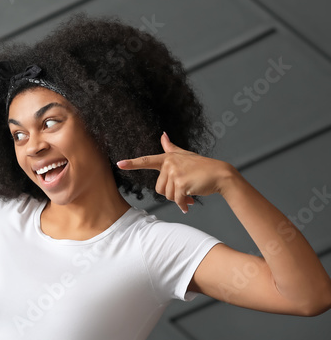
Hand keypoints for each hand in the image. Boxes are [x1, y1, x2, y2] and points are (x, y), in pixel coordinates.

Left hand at [116, 132, 234, 213]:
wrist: (220, 174)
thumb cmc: (203, 166)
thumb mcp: (185, 155)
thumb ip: (171, 148)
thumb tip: (163, 135)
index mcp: (168, 158)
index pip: (147, 160)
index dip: (132, 163)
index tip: (120, 164)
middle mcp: (169, 164)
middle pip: (159, 188)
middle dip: (171, 193)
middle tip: (184, 190)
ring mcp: (175, 173)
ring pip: (167, 195)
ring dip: (178, 199)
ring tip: (189, 193)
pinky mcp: (181, 183)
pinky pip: (176, 200)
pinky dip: (183, 204)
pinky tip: (190, 203)